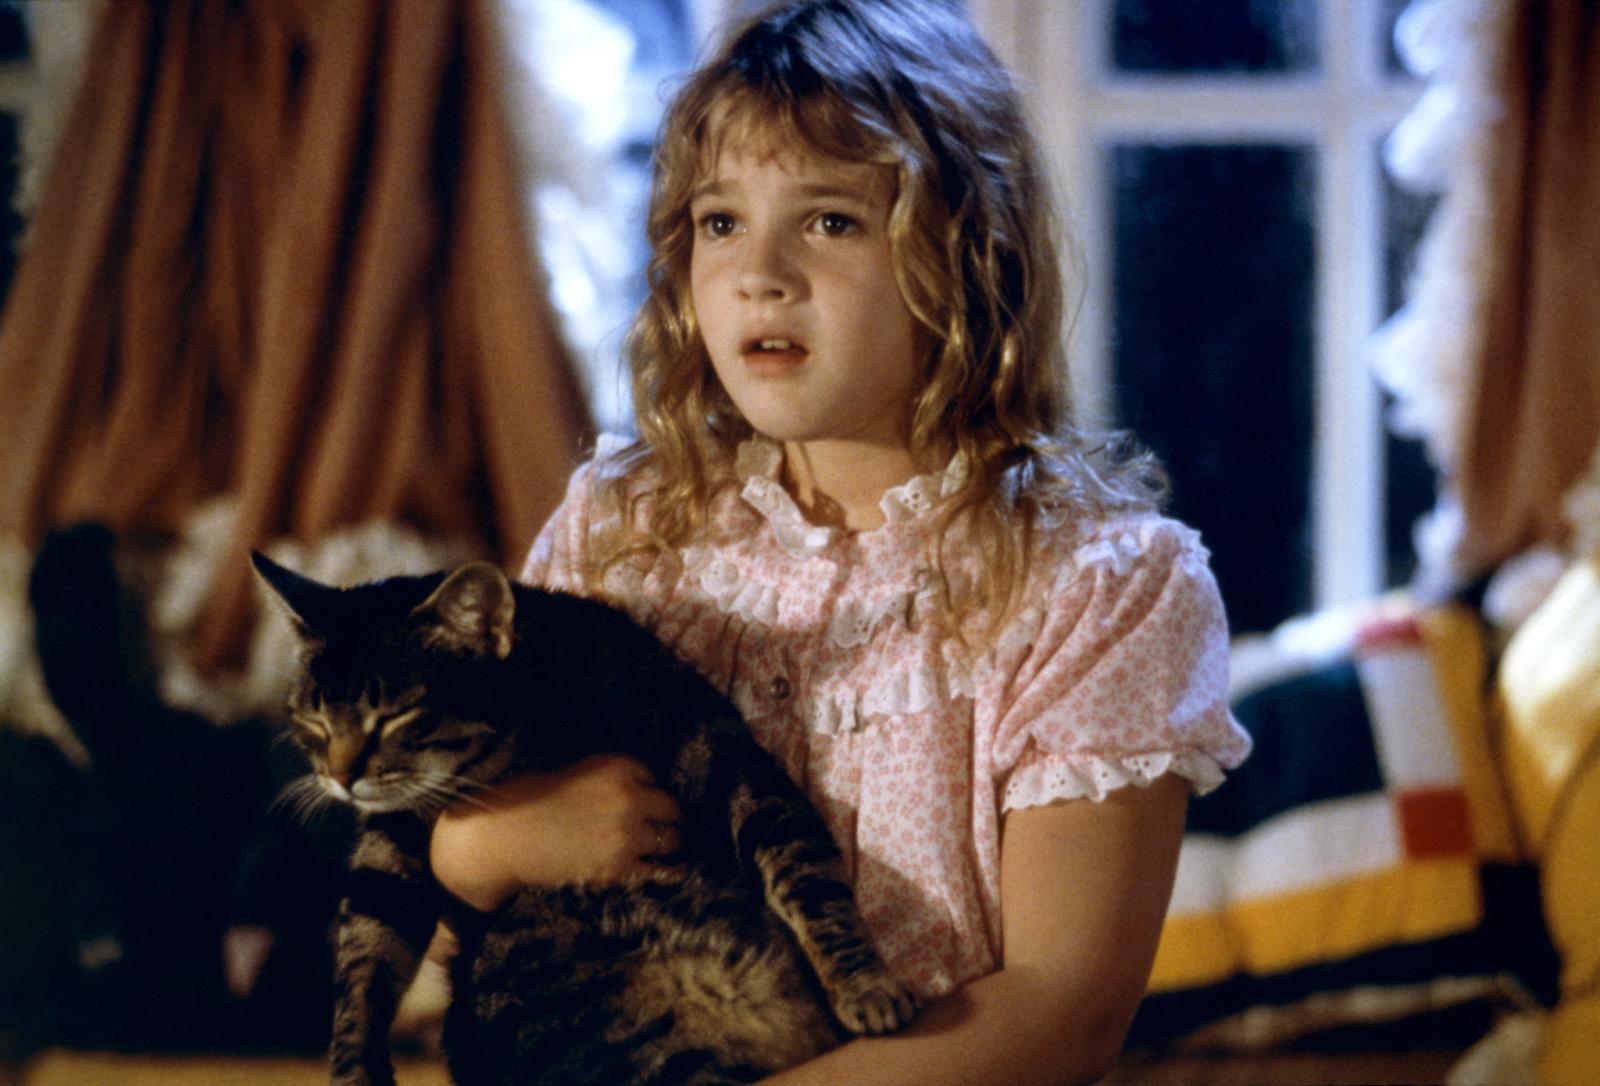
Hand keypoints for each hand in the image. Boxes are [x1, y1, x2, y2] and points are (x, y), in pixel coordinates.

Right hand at [430, 755, 682, 911]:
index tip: (649, 802)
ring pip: (673, 839)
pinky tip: (678, 870)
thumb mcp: (578, 775)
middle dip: (671, 817)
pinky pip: (659, 870)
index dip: (649, 791)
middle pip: (672, 807)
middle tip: (672, 827)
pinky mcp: (620, 866)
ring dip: (674, 844)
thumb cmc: (532, 802)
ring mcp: (628, 833)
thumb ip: (611, 783)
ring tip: (678, 849)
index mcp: (618, 766)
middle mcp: (630, 796)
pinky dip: (670, 871)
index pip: (653, 776)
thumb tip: (641, 797)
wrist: (505, 836)